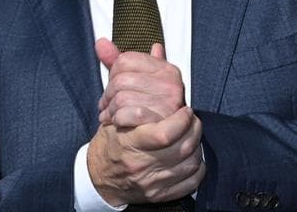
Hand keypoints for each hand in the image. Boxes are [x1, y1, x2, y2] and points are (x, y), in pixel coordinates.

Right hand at [87, 105, 206, 204]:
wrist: (98, 178)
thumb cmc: (108, 147)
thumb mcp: (114, 124)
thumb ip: (137, 112)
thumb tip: (163, 101)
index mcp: (129, 144)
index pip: (165, 133)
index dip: (181, 120)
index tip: (185, 111)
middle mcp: (142, 165)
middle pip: (182, 148)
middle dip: (194, 129)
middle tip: (192, 120)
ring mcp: (153, 183)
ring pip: (191, 164)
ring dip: (197, 147)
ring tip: (192, 136)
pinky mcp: (161, 195)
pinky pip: (191, 182)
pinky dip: (198, 168)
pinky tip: (192, 157)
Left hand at [96, 39, 186, 126]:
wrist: (157, 143)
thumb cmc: (145, 108)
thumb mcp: (134, 82)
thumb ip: (117, 61)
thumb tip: (101, 43)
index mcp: (167, 70)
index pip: (125, 60)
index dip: (112, 74)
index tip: (112, 86)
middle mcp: (172, 85)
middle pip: (121, 80)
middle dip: (108, 95)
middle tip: (106, 105)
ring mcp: (169, 105)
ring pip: (121, 98)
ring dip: (110, 110)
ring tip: (109, 115)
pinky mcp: (161, 124)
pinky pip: (127, 114)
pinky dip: (117, 119)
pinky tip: (116, 123)